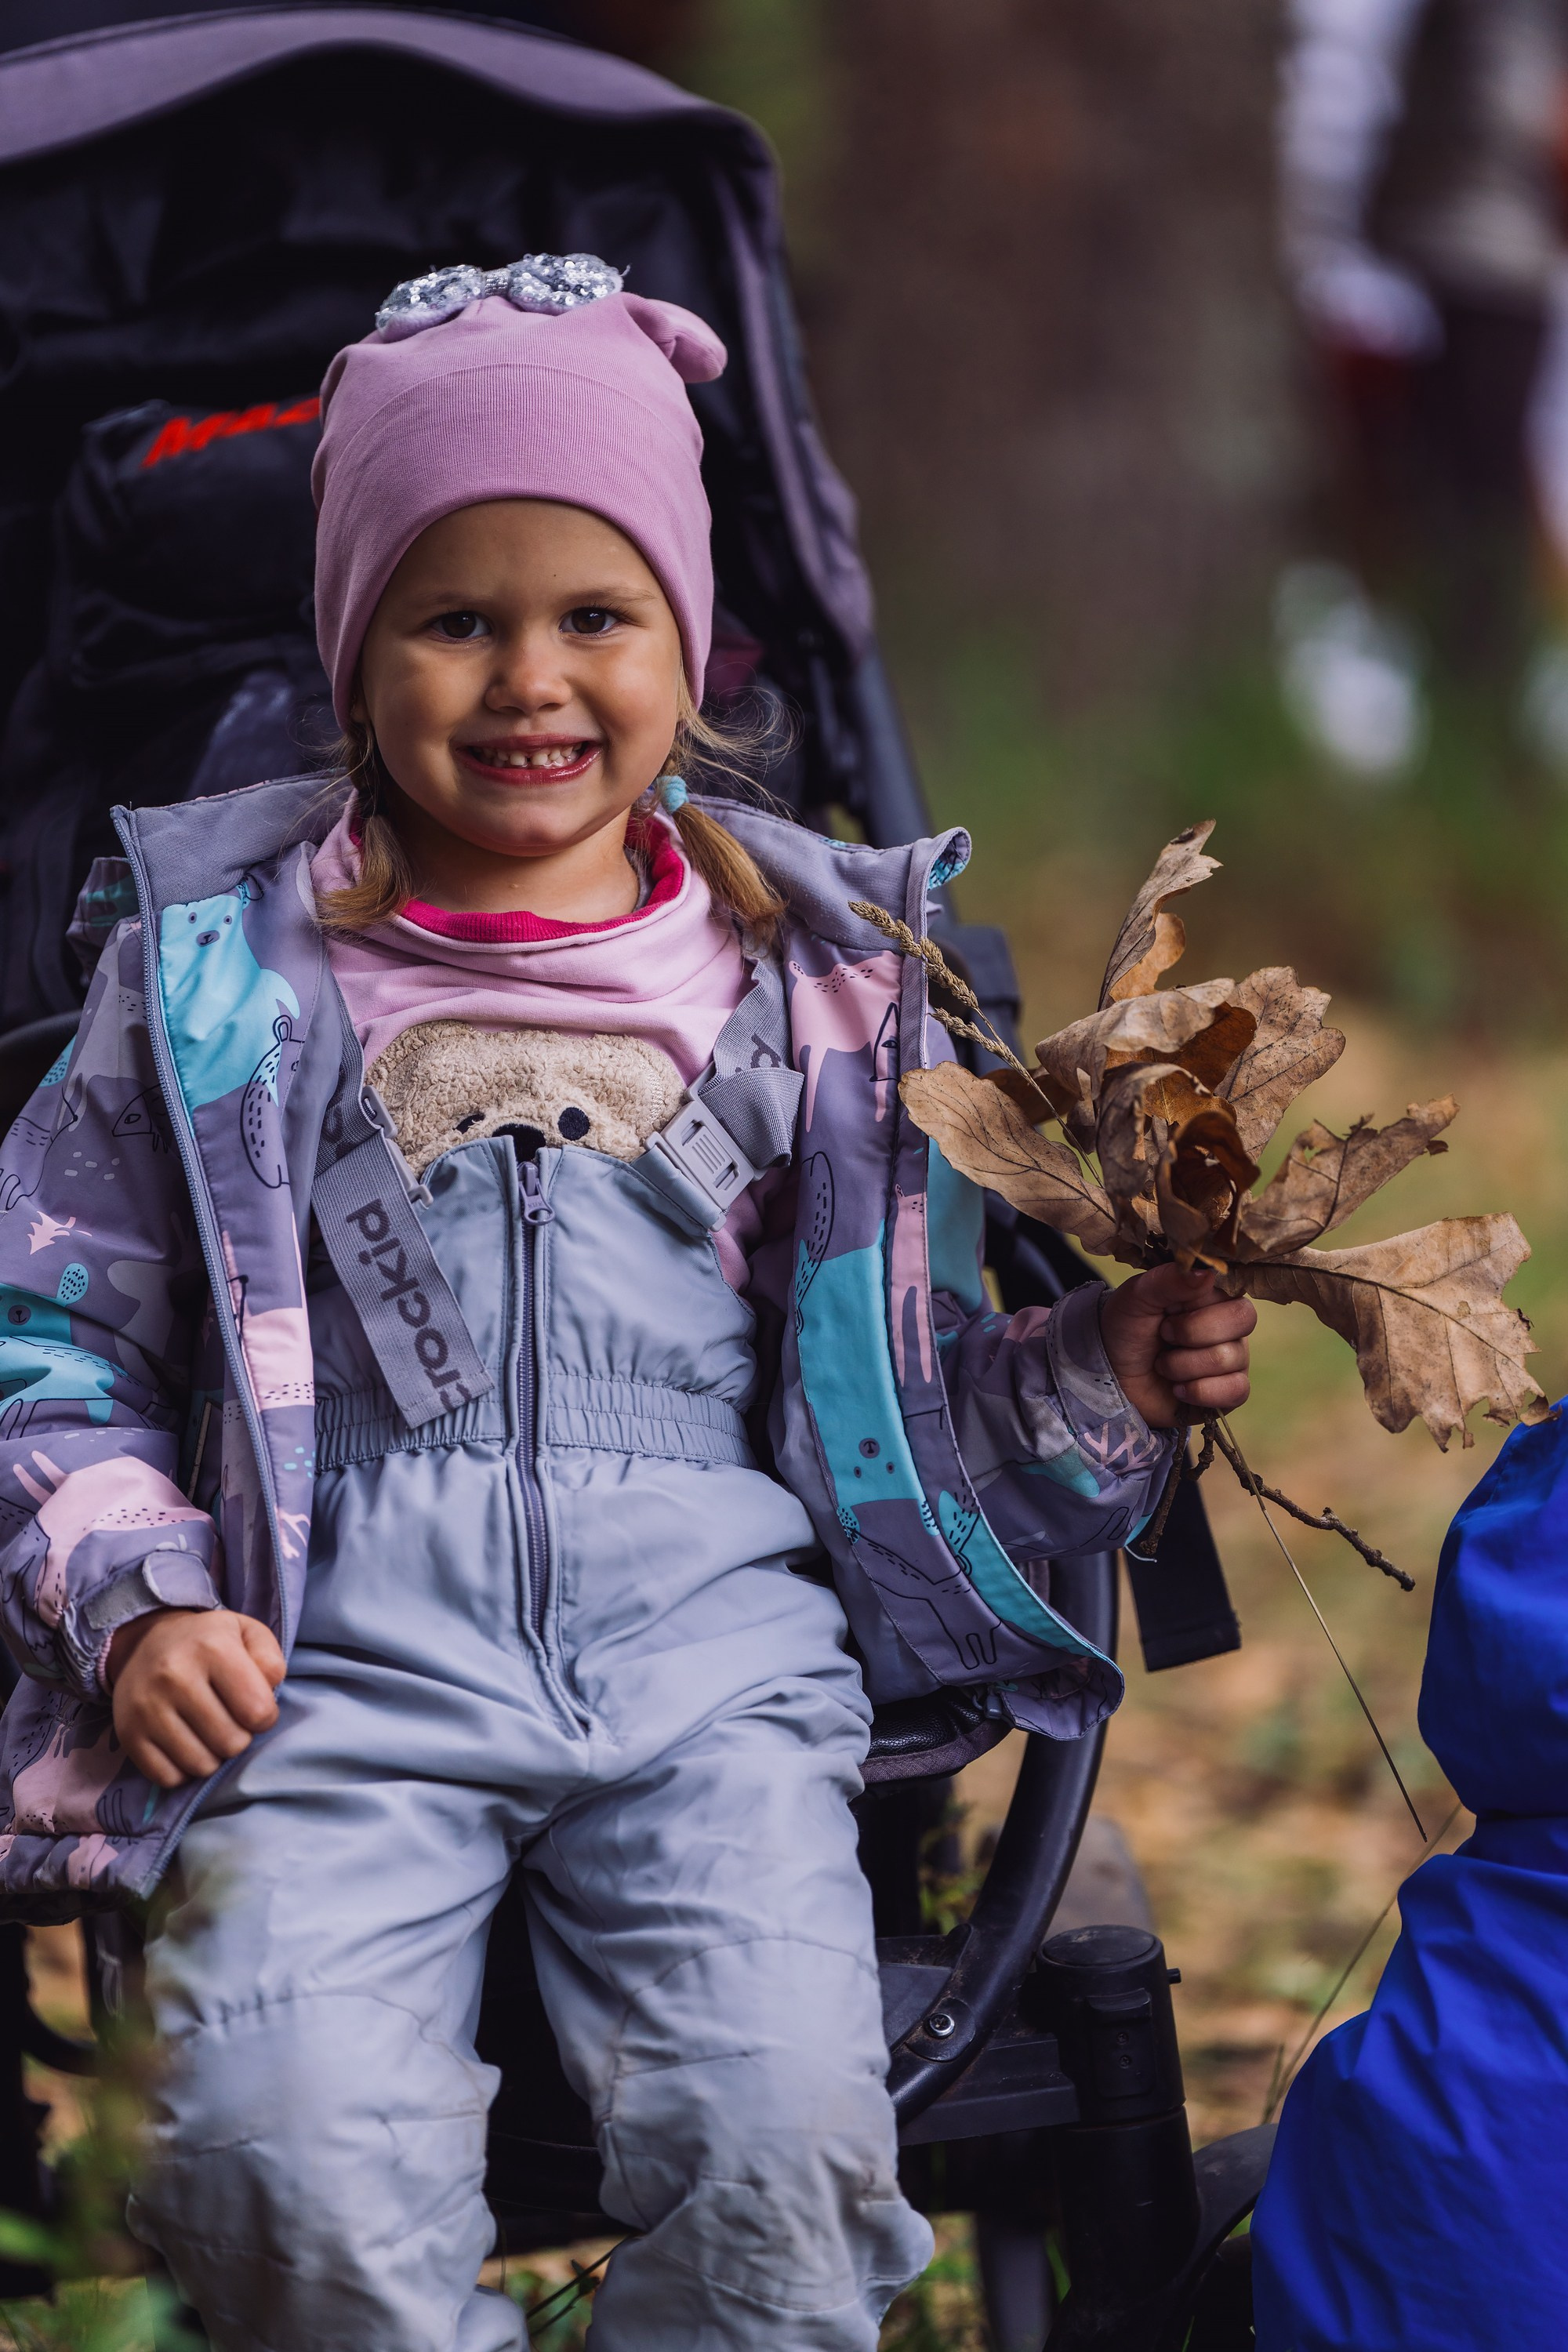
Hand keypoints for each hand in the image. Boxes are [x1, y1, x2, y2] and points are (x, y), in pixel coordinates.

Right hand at [107, 1608, 284, 1788]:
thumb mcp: (248, 1634)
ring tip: (208, 1732)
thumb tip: (270, 1689)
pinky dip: (183, 1769)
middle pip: (232, 1743)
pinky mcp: (128, 1734)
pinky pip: (169, 1777)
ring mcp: (147, 1708)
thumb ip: (271, 1659)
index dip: (265, 1715)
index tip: (253, 1705)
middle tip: (229, 1719)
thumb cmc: (208, 1643)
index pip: (258, 1712)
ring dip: (213, 1756)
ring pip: (201, 1766)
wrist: (146, 1641)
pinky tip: (184, 1743)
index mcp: (212, 1649)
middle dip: (239, 1736)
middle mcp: (175, 1677)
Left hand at [1099, 1265, 1255, 1429]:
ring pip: (1230, 1358)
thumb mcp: (1137, 1297)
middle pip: (1242, 1320)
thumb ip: (1168, 1280)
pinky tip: (1178, 1389)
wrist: (1113, 1376)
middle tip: (1164, 1335)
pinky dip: (1200, 1391)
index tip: (1167, 1311)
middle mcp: (1229, 1323)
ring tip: (1162, 1363)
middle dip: (1191, 1332)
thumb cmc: (1127, 1330)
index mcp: (1212, 1294)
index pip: (1231, 1289)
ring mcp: (1233, 1357)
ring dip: (1182, 1365)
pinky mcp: (1230, 1390)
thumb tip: (1207, 1273)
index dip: (1196, 1306)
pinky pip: (1237, 1390)